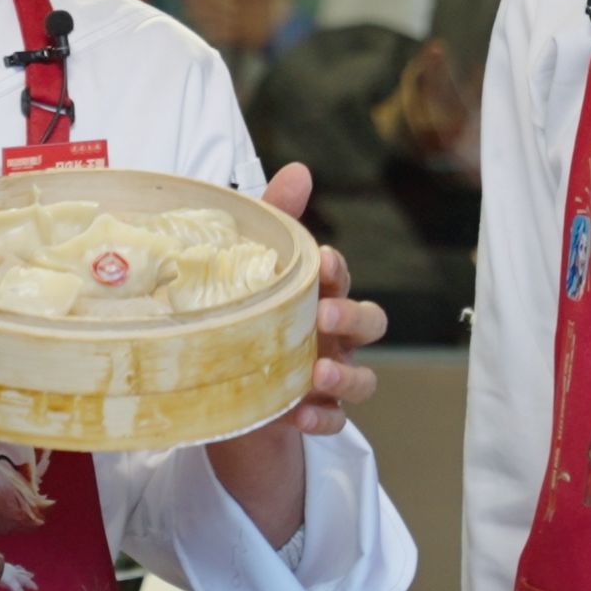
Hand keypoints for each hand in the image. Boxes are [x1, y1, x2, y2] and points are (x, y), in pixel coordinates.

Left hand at [0, 561, 37, 590]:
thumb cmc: (2, 575)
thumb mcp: (9, 583)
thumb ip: (16, 589)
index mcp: (17, 576)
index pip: (26, 581)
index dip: (31, 585)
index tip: (37, 588)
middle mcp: (15, 572)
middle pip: (23, 574)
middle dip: (28, 576)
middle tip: (32, 575)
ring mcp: (9, 568)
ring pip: (18, 569)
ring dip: (22, 571)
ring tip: (25, 570)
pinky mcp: (3, 567)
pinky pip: (11, 567)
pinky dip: (14, 568)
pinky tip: (11, 568)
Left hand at [203, 163, 387, 547]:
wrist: (220, 383)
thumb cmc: (247, 312)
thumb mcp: (252, 265)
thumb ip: (276, 218)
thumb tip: (300, 169)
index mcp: (321, 296)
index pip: (342, 278)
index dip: (338, 270)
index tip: (323, 261)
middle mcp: (334, 336)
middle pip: (371, 324)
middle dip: (352, 317)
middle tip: (324, 316)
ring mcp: (330, 377)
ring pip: (365, 378)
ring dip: (347, 376)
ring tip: (318, 375)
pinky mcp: (314, 414)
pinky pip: (335, 421)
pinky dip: (323, 419)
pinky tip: (300, 416)